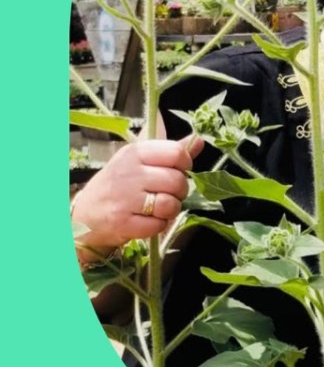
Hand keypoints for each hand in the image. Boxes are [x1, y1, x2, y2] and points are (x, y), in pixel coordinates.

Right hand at [72, 135, 203, 261]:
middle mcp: (129, 173)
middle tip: (169, 194)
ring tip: (159, 208)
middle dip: (180, 191)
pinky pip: (158, 225)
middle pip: (177, 180)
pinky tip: (147, 220)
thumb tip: (198, 140)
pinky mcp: (123, 223)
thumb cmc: (116, 186)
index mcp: (134, 153)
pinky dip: (158, 226)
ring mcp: (125, 199)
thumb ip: (169, 151)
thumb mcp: (137, 161)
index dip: (185, 164)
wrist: (83, 216)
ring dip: (171, 210)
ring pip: (170, 204)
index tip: (179, 171)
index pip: (176, 153)